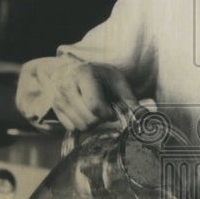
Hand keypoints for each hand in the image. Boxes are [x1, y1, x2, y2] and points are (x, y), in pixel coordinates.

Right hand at [16, 55, 137, 131]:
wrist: (70, 70)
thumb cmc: (97, 75)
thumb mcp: (116, 80)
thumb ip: (129, 98)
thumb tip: (144, 116)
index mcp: (83, 75)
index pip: (95, 106)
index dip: (109, 114)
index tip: (113, 111)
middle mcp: (67, 87)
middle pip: (89, 120)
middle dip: (102, 119)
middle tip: (104, 109)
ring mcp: (58, 99)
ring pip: (81, 126)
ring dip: (93, 123)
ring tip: (94, 110)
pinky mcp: (55, 109)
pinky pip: (73, 128)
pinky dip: (82, 124)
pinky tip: (84, 112)